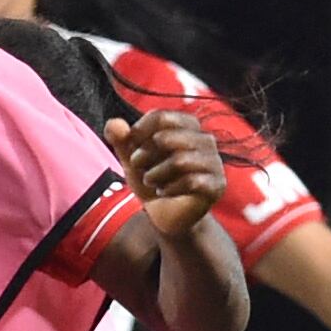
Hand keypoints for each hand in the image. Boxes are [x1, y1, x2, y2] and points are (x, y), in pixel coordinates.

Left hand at [107, 110, 227, 238]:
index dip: (138, 133)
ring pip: (179, 161)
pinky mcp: (217, 185)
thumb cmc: (152, 179)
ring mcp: (214, 162)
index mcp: (187, 125)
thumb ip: (122, 140)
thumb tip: (114, 123)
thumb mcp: (132, 159)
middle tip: (140, 168)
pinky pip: (191, 181)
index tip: (132, 150)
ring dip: (154, 175)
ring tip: (152, 182)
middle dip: (143, 156)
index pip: (160, 117)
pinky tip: (165, 192)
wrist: (166, 214)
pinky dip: (168, 189)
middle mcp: (205, 139)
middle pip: (166, 137)